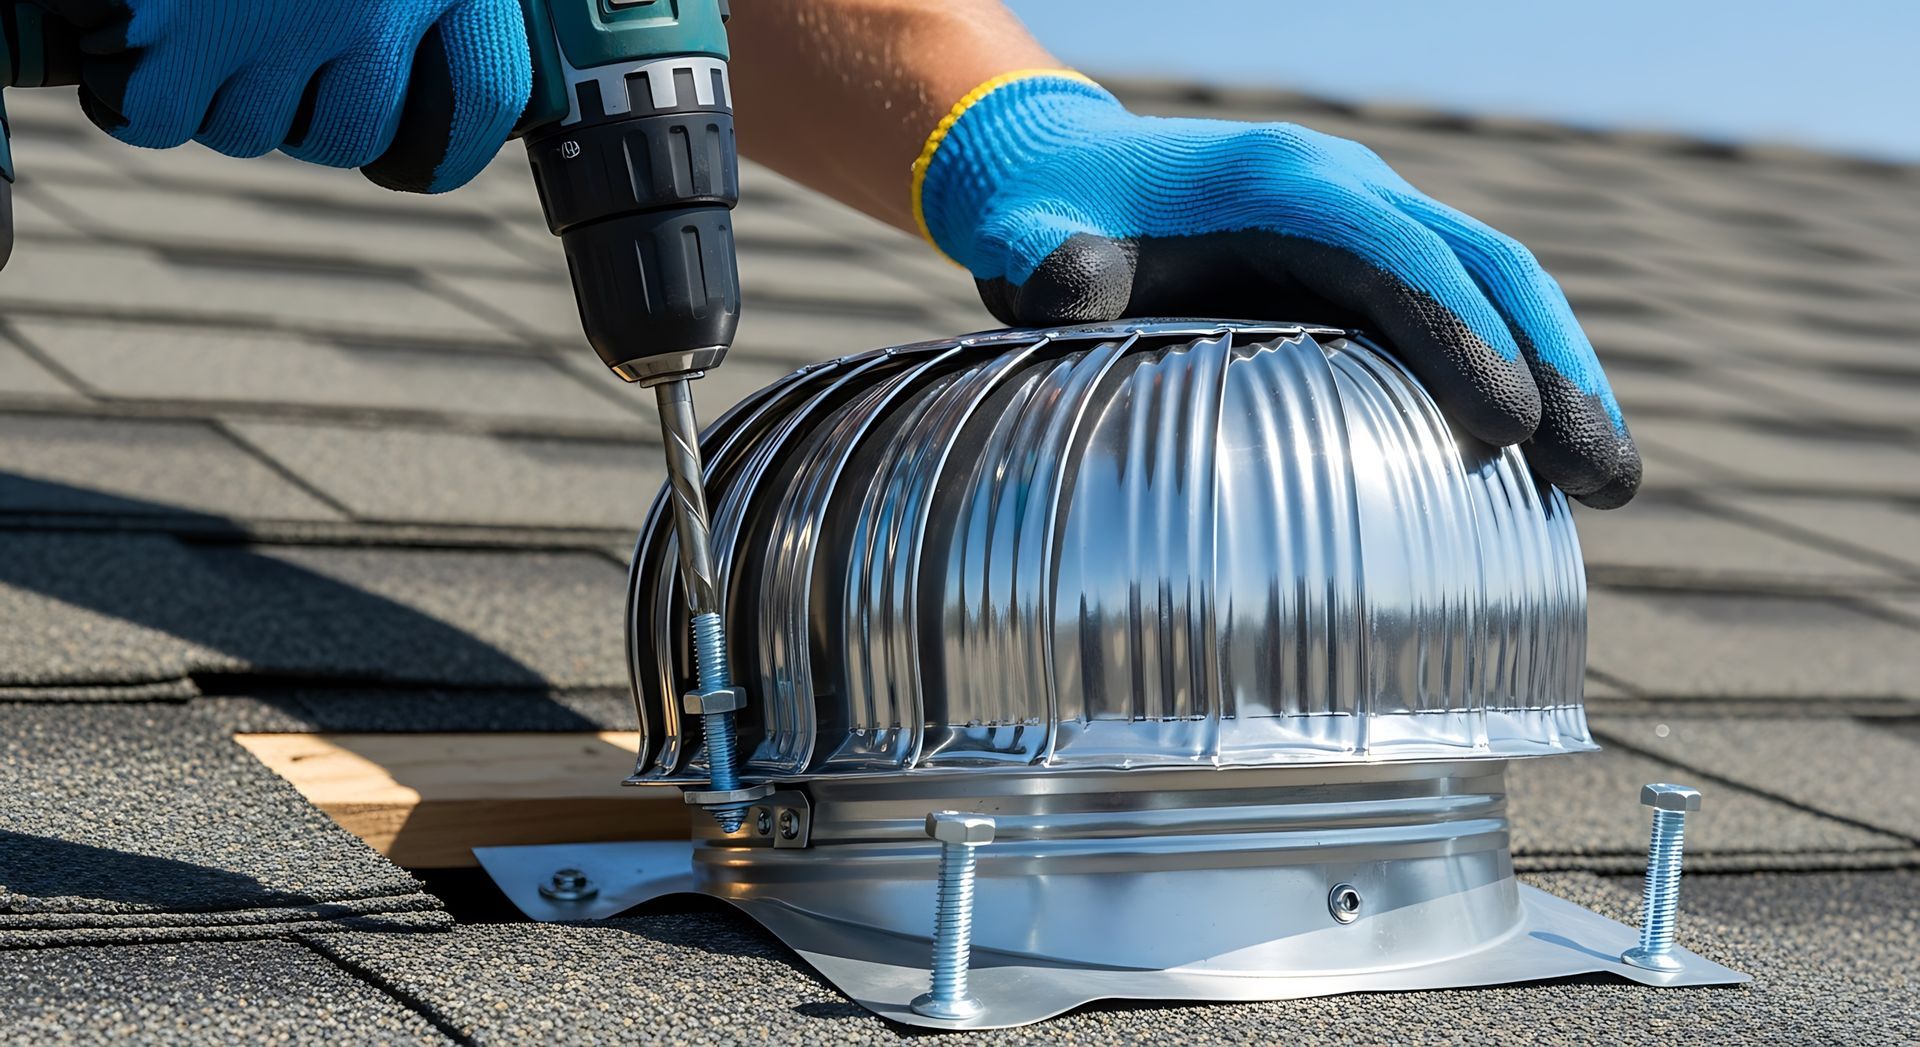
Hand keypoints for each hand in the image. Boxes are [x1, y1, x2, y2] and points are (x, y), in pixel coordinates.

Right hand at [40, 0, 530, 191]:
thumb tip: (416, 72)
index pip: (485, 98)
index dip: (449, 146)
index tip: (413, 158)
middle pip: (350, 135)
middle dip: (303, 115)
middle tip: (266, 56)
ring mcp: (277, 17)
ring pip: (248, 128)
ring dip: (217, 91)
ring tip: (200, 12)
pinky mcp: (179, 31)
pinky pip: (158, 113)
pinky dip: (136, 88)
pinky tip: (136, 35)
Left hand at [914, 73, 1639, 507]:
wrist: (1058, 169)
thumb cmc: (1045, 220)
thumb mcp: (1028, 240)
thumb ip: (1046, 265)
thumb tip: (1065, 289)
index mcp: (1281, 185)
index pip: (1396, 257)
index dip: (1458, 334)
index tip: (1510, 430)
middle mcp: (1344, 189)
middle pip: (1482, 265)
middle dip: (1555, 366)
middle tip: (1607, 479)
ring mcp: (1364, 217)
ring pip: (1495, 281)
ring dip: (1562, 372)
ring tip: (1609, 481)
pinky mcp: (1364, 256)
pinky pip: (1464, 302)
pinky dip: (1516, 368)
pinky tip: (1537, 456)